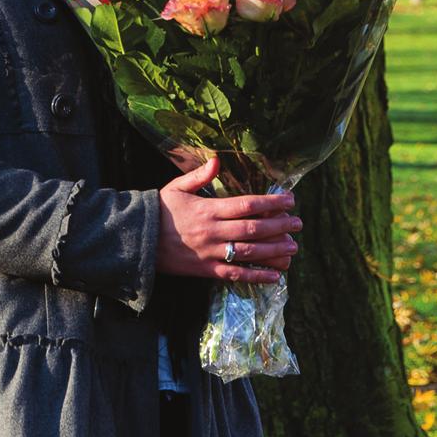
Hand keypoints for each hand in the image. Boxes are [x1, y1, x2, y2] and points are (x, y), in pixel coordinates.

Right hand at [157, 156, 300, 283]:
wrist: (137, 240)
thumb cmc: (159, 210)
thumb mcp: (176, 187)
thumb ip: (200, 175)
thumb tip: (217, 160)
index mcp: (208, 209)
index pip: (247, 204)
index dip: (271, 202)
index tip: (290, 200)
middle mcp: (212, 231)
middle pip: (253, 228)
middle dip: (279, 226)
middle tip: (299, 223)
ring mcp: (210, 253)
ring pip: (248, 252)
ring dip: (273, 251)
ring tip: (293, 248)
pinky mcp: (206, 271)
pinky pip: (235, 275)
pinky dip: (256, 276)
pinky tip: (275, 275)